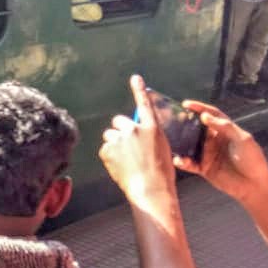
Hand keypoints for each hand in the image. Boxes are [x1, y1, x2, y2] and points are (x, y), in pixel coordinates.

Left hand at [99, 75, 177, 208]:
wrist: (150, 189)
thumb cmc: (160, 173)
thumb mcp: (162, 149)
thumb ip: (149, 136)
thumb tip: (138, 133)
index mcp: (152, 128)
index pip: (145, 104)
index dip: (139, 90)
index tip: (135, 78)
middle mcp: (134, 129)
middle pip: (119, 121)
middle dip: (120, 130)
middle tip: (126, 146)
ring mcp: (120, 139)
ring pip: (110, 135)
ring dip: (114, 143)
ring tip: (125, 160)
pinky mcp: (108, 149)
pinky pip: (105, 149)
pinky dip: (110, 156)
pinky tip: (120, 166)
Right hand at [175, 100, 267, 203]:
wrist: (254, 186)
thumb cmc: (253, 160)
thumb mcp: (243, 139)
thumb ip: (225, 126)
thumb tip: (204, 116)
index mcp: (224, 131)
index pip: (210, 115)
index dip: (199, 108)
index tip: (186, 104)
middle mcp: (214, 141)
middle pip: (195, 128)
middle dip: (184, 123)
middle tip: (173, 120)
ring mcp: (207, 154)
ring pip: (189, 145)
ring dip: (180, 142)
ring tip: (171, 139)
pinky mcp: (203, 168)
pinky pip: (189, 163)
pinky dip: (182, 161)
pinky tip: (179, 159)